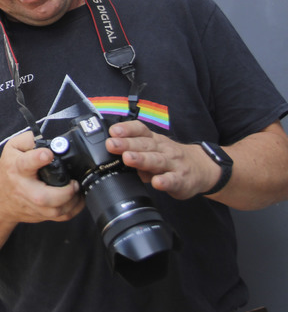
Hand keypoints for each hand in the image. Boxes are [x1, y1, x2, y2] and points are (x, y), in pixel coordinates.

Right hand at [0, 131, 84, 224]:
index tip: (48, 154)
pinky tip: (77, 197)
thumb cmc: (8, 170)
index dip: (38, 158)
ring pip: (56, 211)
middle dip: (64, 192)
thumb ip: (30, 139)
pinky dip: (74, 209)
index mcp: (17, 168)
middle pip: (44, 197)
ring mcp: (33, 206)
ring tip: (77, 187)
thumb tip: (50, 139)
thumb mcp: (13, 148)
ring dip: (73, 201)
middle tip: (73, 182)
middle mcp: (25, 189)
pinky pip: (62, 217)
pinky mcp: (41, 215)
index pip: (26, 164)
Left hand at [105, 120, 220, 198]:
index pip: (140, 130)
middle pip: (144, 145)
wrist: (201, 168)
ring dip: (141, 159)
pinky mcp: (182, 179)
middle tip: (111, 144)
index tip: (113, 131)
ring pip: (156, 160)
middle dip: (127, 144)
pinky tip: (157, 182)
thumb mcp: (152, 149)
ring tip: (128, 158)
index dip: (126, 129)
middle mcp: (163, 148)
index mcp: (153, 140)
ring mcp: (173, 163)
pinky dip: (165, 181)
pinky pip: (173, 180)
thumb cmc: (169, 157)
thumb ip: (133, 151)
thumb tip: (109, 155)